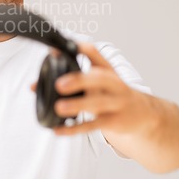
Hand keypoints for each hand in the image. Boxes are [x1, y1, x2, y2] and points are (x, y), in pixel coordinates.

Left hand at [31, 42, 155, 136]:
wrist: (145, 115)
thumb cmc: (112, 94)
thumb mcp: (99, 83)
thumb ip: (71, 81)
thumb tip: (32, 86)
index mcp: (108, 70)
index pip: (95, 53)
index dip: (78, 49)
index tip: (58, 49)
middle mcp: (114, 84)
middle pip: (99, 78)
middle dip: (79, 80)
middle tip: (59, 84)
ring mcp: (117, 103)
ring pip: (96, 104)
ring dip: (77, 105)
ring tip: (59, 108)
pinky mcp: (115, 122)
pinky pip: (93, 126)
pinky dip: (74, 129)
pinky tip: (58, 130)